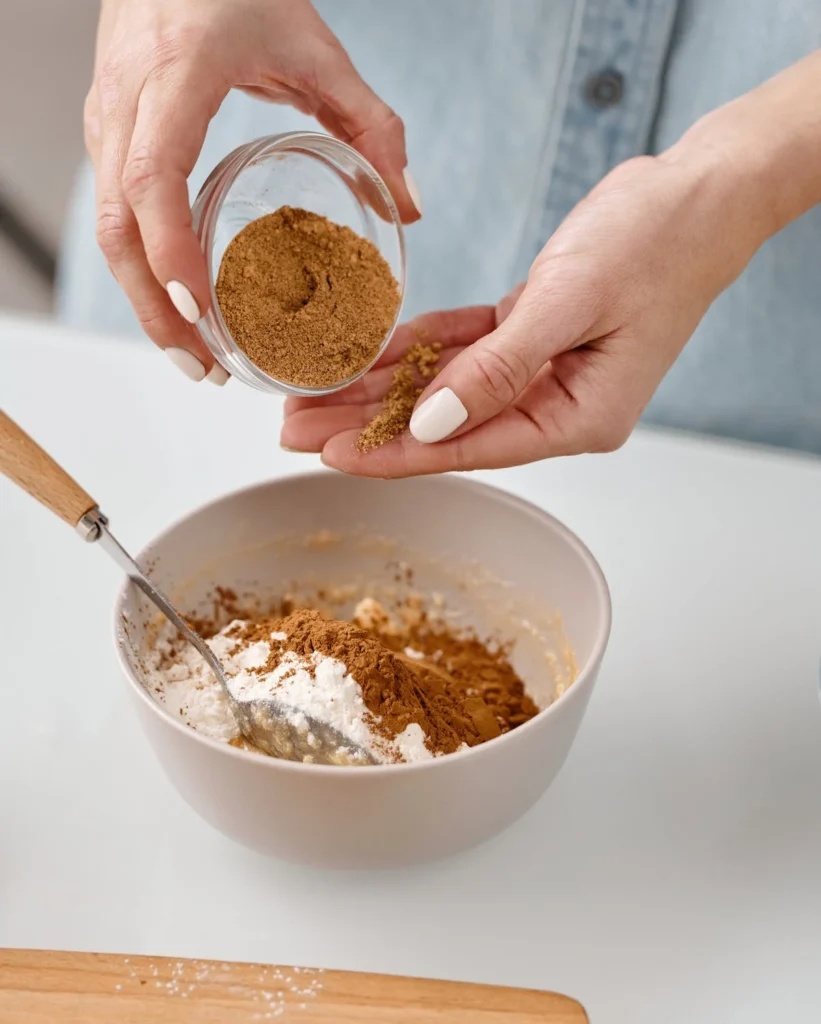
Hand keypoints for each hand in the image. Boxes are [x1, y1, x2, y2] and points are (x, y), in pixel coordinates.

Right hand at [85, 0, 420, 381]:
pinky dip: (142, 269)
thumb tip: (410, 206)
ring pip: (106, 229)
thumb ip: (372, 125)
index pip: (154, 178)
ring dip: (144, 300)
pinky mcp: (106, 134)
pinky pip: (112, 214)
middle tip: (204, 367)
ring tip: (194, 354)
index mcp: (176, 76)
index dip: (169, 251)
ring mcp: (106, 119)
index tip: (199, 311)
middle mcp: (126, 102)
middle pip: (116, 226)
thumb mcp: (317, 47)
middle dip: (154, 309)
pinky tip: (179, 304)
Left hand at [282, 152, 760, 474]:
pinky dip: (416, 346)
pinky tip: (365, 352)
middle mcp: (557, 405)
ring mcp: (544, 370)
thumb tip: (430, 424)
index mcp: (579, 419)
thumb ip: (496, 370)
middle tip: (296, 427)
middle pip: (445, 425)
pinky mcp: (531, 331)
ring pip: (444, 386)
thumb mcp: (568, 304)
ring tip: (313, 392)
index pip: (467, 448)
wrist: (699, 193)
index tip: (330, 456)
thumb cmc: (656, 244)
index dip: (394, 453)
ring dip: (380, 386)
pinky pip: (461, 346)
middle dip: (368, 424)